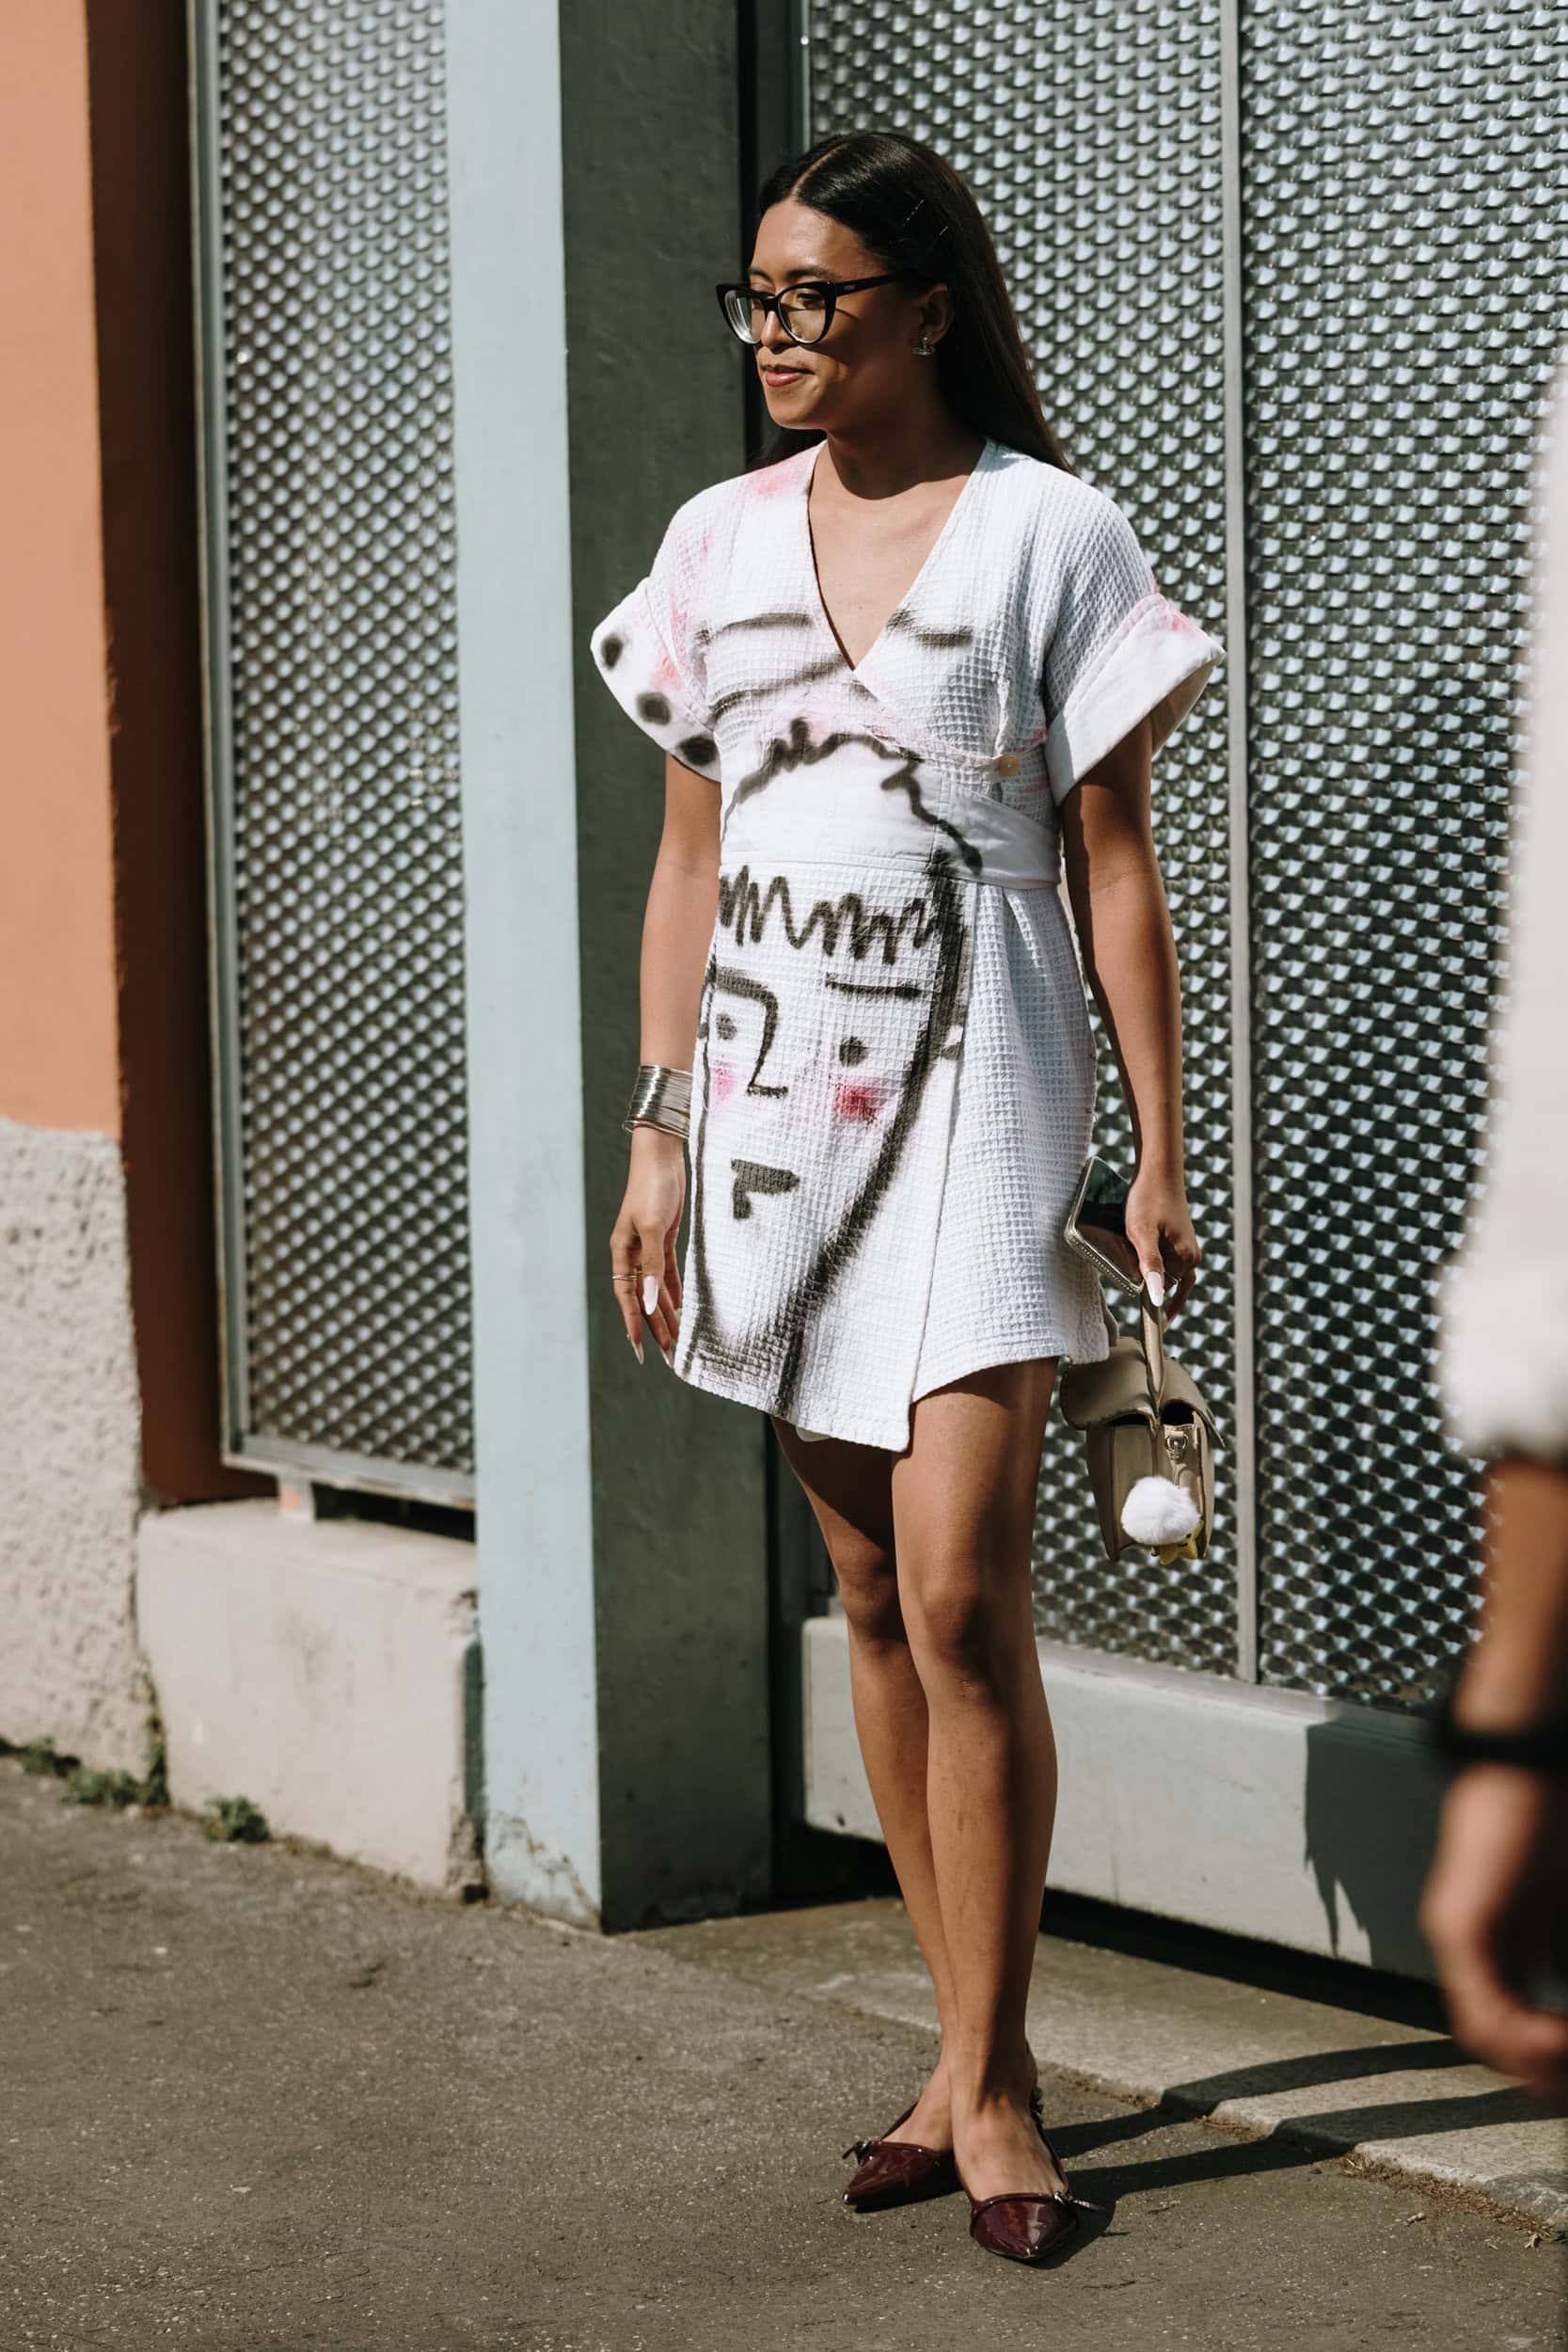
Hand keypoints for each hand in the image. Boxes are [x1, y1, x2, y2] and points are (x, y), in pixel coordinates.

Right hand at [610, 1127, 684, 1365]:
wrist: (662, 1158)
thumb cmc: (651, 1188)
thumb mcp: (652, 1227)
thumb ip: (652, 1265)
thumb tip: (648, 1300)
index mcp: (622, 1252)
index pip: (626, 1297)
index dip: (633, 1323)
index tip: (641, 1349)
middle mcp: (633, 1254)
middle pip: (643, 1298)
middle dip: (655, 1325)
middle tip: (669, 1354)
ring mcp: (649, 1247)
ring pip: (656, 1288)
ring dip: (667, 1312)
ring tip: (679, 1337)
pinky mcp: (665, 1239)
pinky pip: (669, 1273)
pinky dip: (674, 1291)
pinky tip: (682, 1306)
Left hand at [1125, 1165, 1199, 1321]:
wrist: (1157, 1171)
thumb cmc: (1148, 1199)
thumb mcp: (1141, 1233)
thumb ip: (1149, 1265)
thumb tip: (1156, 1297)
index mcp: (1187, 1258)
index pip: (1163, 1291)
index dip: (1146, 1297)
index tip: (1140, 1313)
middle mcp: (1192, 1256)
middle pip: (1161, 1281)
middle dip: (1142, 1276)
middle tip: (1125, 1249)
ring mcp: (1186, 1248)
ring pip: (1160, 1270)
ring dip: (1142, 1265)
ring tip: (1129, 1241)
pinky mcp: (1178, 1240)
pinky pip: (1166, 1262)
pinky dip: (1152, 1264)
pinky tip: (1141, 1264)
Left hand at [1418, 1765, 1567, 2098]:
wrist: (1520, 1757)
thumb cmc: (1551, 1817)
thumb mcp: (1562, 1902)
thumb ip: (1559, 1947)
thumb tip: (1561, 2013)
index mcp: (1498, 1941)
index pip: (1512, 2026)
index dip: (1547, 2059)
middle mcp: (1467, 1946)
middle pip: (1493, 2041)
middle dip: (1542, 2073)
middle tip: (1565, 2085)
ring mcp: (1457, 1936)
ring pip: (1484, 2034)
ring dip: (1535, 2061)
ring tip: (1566, 2052)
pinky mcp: (1459, 1923)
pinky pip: (1482, 2004)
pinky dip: (1522, 2033)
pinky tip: (1555, 2035)